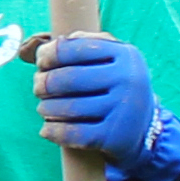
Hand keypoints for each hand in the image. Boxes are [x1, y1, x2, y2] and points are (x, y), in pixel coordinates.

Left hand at [34, 31, 178, 180]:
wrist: (142, 129)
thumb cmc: (114, 86)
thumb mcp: (110, 59)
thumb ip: (83, 44)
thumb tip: (51, 45)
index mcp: (126, 55)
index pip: (76, 49)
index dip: (49, 54)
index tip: (40, 62)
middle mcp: (128, 80)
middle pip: (69, 78)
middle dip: (44, 83)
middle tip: (38, 88)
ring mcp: (123, 110)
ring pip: (69, 107)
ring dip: (46, 108)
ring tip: (43, 108)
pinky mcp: (114, 136)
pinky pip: (74, 134)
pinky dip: (53, 131)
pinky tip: (45, 130)